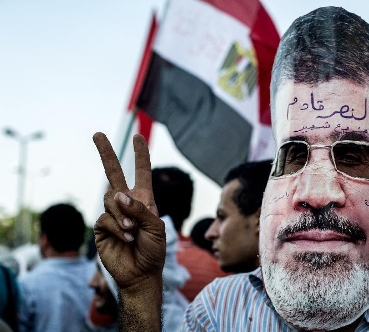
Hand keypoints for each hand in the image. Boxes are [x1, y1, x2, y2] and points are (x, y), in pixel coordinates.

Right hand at [92, 132, 165, 289]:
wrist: (141, 273)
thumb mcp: (156, 227)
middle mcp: (127, 203)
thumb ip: (139, 209)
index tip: (138, 137)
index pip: (141, 173)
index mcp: (144, 200)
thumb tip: (118, 194)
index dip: (141, 155)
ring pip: (110, 199)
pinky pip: (105, 218)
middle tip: (97, 133)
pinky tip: (127, 238)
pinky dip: (118, 227)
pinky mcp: (102, 227)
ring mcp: (113, 214)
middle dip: (106, 153)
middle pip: (113, 174)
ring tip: (133, 231)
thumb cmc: (154, 250)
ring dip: (123, 214)